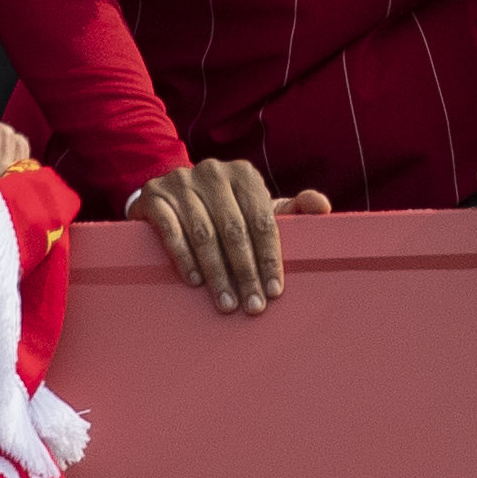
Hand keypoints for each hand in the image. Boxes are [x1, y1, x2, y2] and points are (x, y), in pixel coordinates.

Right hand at [135, 155, 323, 314]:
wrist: (169, 194)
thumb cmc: (224, 207)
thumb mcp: (257, 205)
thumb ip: (293, 208)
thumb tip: (322, 206)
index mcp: (244, 174)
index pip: (263, 220)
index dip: (270, 257)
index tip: (275, 290)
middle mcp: (213, 172)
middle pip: (234, 230)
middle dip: (246, 272)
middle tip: (253, 306)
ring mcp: (181, 182)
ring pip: (204, 234)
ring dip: (217, 273)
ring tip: (227, 303)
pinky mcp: (154, 196)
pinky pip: (171, 231)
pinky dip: (185, 258)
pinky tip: (195, 282)